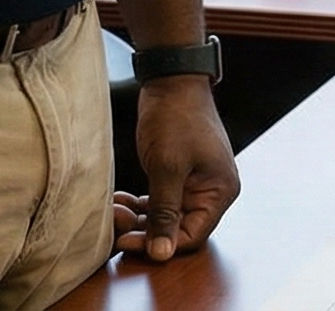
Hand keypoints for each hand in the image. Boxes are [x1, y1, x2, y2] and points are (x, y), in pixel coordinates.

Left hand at [111, 77, 238, 260]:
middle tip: (115, 224)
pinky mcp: (180, 175)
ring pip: (165, 216)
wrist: (172, 80)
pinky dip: (141, 204)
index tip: (126, 241)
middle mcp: (212, 191)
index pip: (191, 236)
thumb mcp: (167, 168)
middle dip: (145, 229)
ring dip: (139, 218)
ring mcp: (196, 183)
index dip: (159, 244)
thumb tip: (163, 254)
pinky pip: (160, 201)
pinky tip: (120, 200)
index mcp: (219, 192)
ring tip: (115, 209)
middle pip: (178, 229)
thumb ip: (165, 213)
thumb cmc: (176, 118)